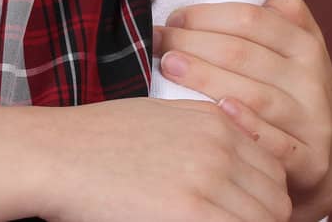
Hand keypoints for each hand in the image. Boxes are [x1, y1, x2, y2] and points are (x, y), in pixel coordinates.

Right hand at [37, 98, 291, 221]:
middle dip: (258, 219)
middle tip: (222, 220)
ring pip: (263, 220)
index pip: (272, 170)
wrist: (56, 154)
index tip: (238, 212)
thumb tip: (232, 175)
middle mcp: (219, 146)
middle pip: (275, 200)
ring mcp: (207, 180)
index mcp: (215, 121)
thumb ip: (205, 137)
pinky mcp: (190, 212)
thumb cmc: (97, 142)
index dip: (260, 199)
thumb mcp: (161, 120)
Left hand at [155, 0, 331, 221]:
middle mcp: (313, 79)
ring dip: (205, 78)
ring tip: (169, 66)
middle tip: (157, 42)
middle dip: (192, 43)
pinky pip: (275, 142)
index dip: (205, 16)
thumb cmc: (287, 95)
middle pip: (243, 54)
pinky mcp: (313, 160)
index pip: (250, 19)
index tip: (173, 19)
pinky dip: (246, 125)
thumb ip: (272, 19)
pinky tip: (217, 112)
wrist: (321, 160)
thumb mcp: (290, 52)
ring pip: (254, 94)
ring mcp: (314, 121)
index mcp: (306, 44)